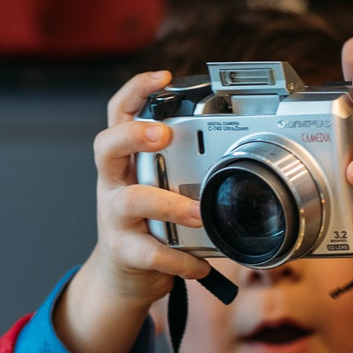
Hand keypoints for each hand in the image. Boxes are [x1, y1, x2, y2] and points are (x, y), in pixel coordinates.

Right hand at [55, 70, 211, 352]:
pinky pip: (150, 252)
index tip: (162, 77)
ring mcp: (114, 216)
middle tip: (164, 135)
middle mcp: (114, 182)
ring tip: (198, 212)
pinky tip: (199, 263)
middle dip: (134, 135)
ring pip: (132, 200)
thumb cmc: (148, 222)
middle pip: (108, 146)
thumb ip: (186, 167)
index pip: (119, 114)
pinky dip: (178, 259)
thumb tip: (244, 146)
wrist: (121, 275)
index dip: (136, 91)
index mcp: (125, 160)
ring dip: (168, 204)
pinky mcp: (124, 251)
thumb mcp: (159, 186)